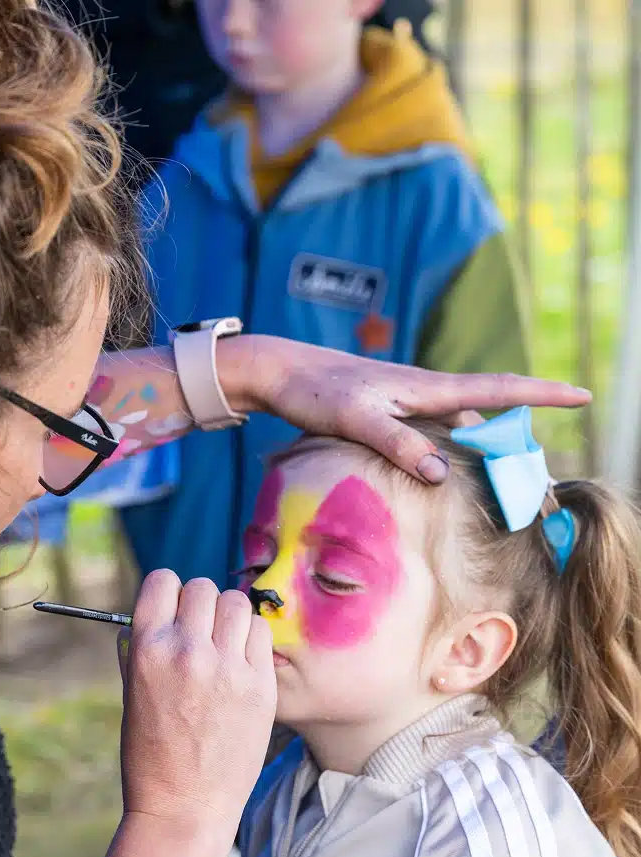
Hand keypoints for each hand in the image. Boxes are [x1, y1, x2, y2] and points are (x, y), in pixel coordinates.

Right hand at [118, 571, 275, 838]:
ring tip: (223, 643)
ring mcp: (228, 668)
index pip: (162, 581)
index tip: (173, 609)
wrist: (184, 808)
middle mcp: (187, 651)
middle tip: (200, 631)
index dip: (168, 592)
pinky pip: (261, 632)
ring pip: (236, 602)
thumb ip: (144, 646)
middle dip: (199, 603)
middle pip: (202, 587)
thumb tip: (161, 610)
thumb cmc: (151, 754)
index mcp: (147, 650)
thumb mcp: (132, 692)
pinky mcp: (261, 685)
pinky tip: (242, 660)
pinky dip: (251, 638)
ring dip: (228, 615)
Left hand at [223, 337, 589, 483]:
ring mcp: (406, 401)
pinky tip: (441, 469)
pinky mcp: (388, 411)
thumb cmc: (316, 392)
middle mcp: (423, 392)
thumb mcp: (357, 420)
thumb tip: (444, 473)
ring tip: (499, 477)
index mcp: (425, 388)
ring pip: (458, 424)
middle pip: (485, 411)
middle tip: (536, 471)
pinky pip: (433, 430)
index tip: (583, 394)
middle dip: (516, 434)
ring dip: (481, 444)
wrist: (280, 372)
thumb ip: (399, 444)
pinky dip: (448, 447)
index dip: (542, 392)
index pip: (497, 388)